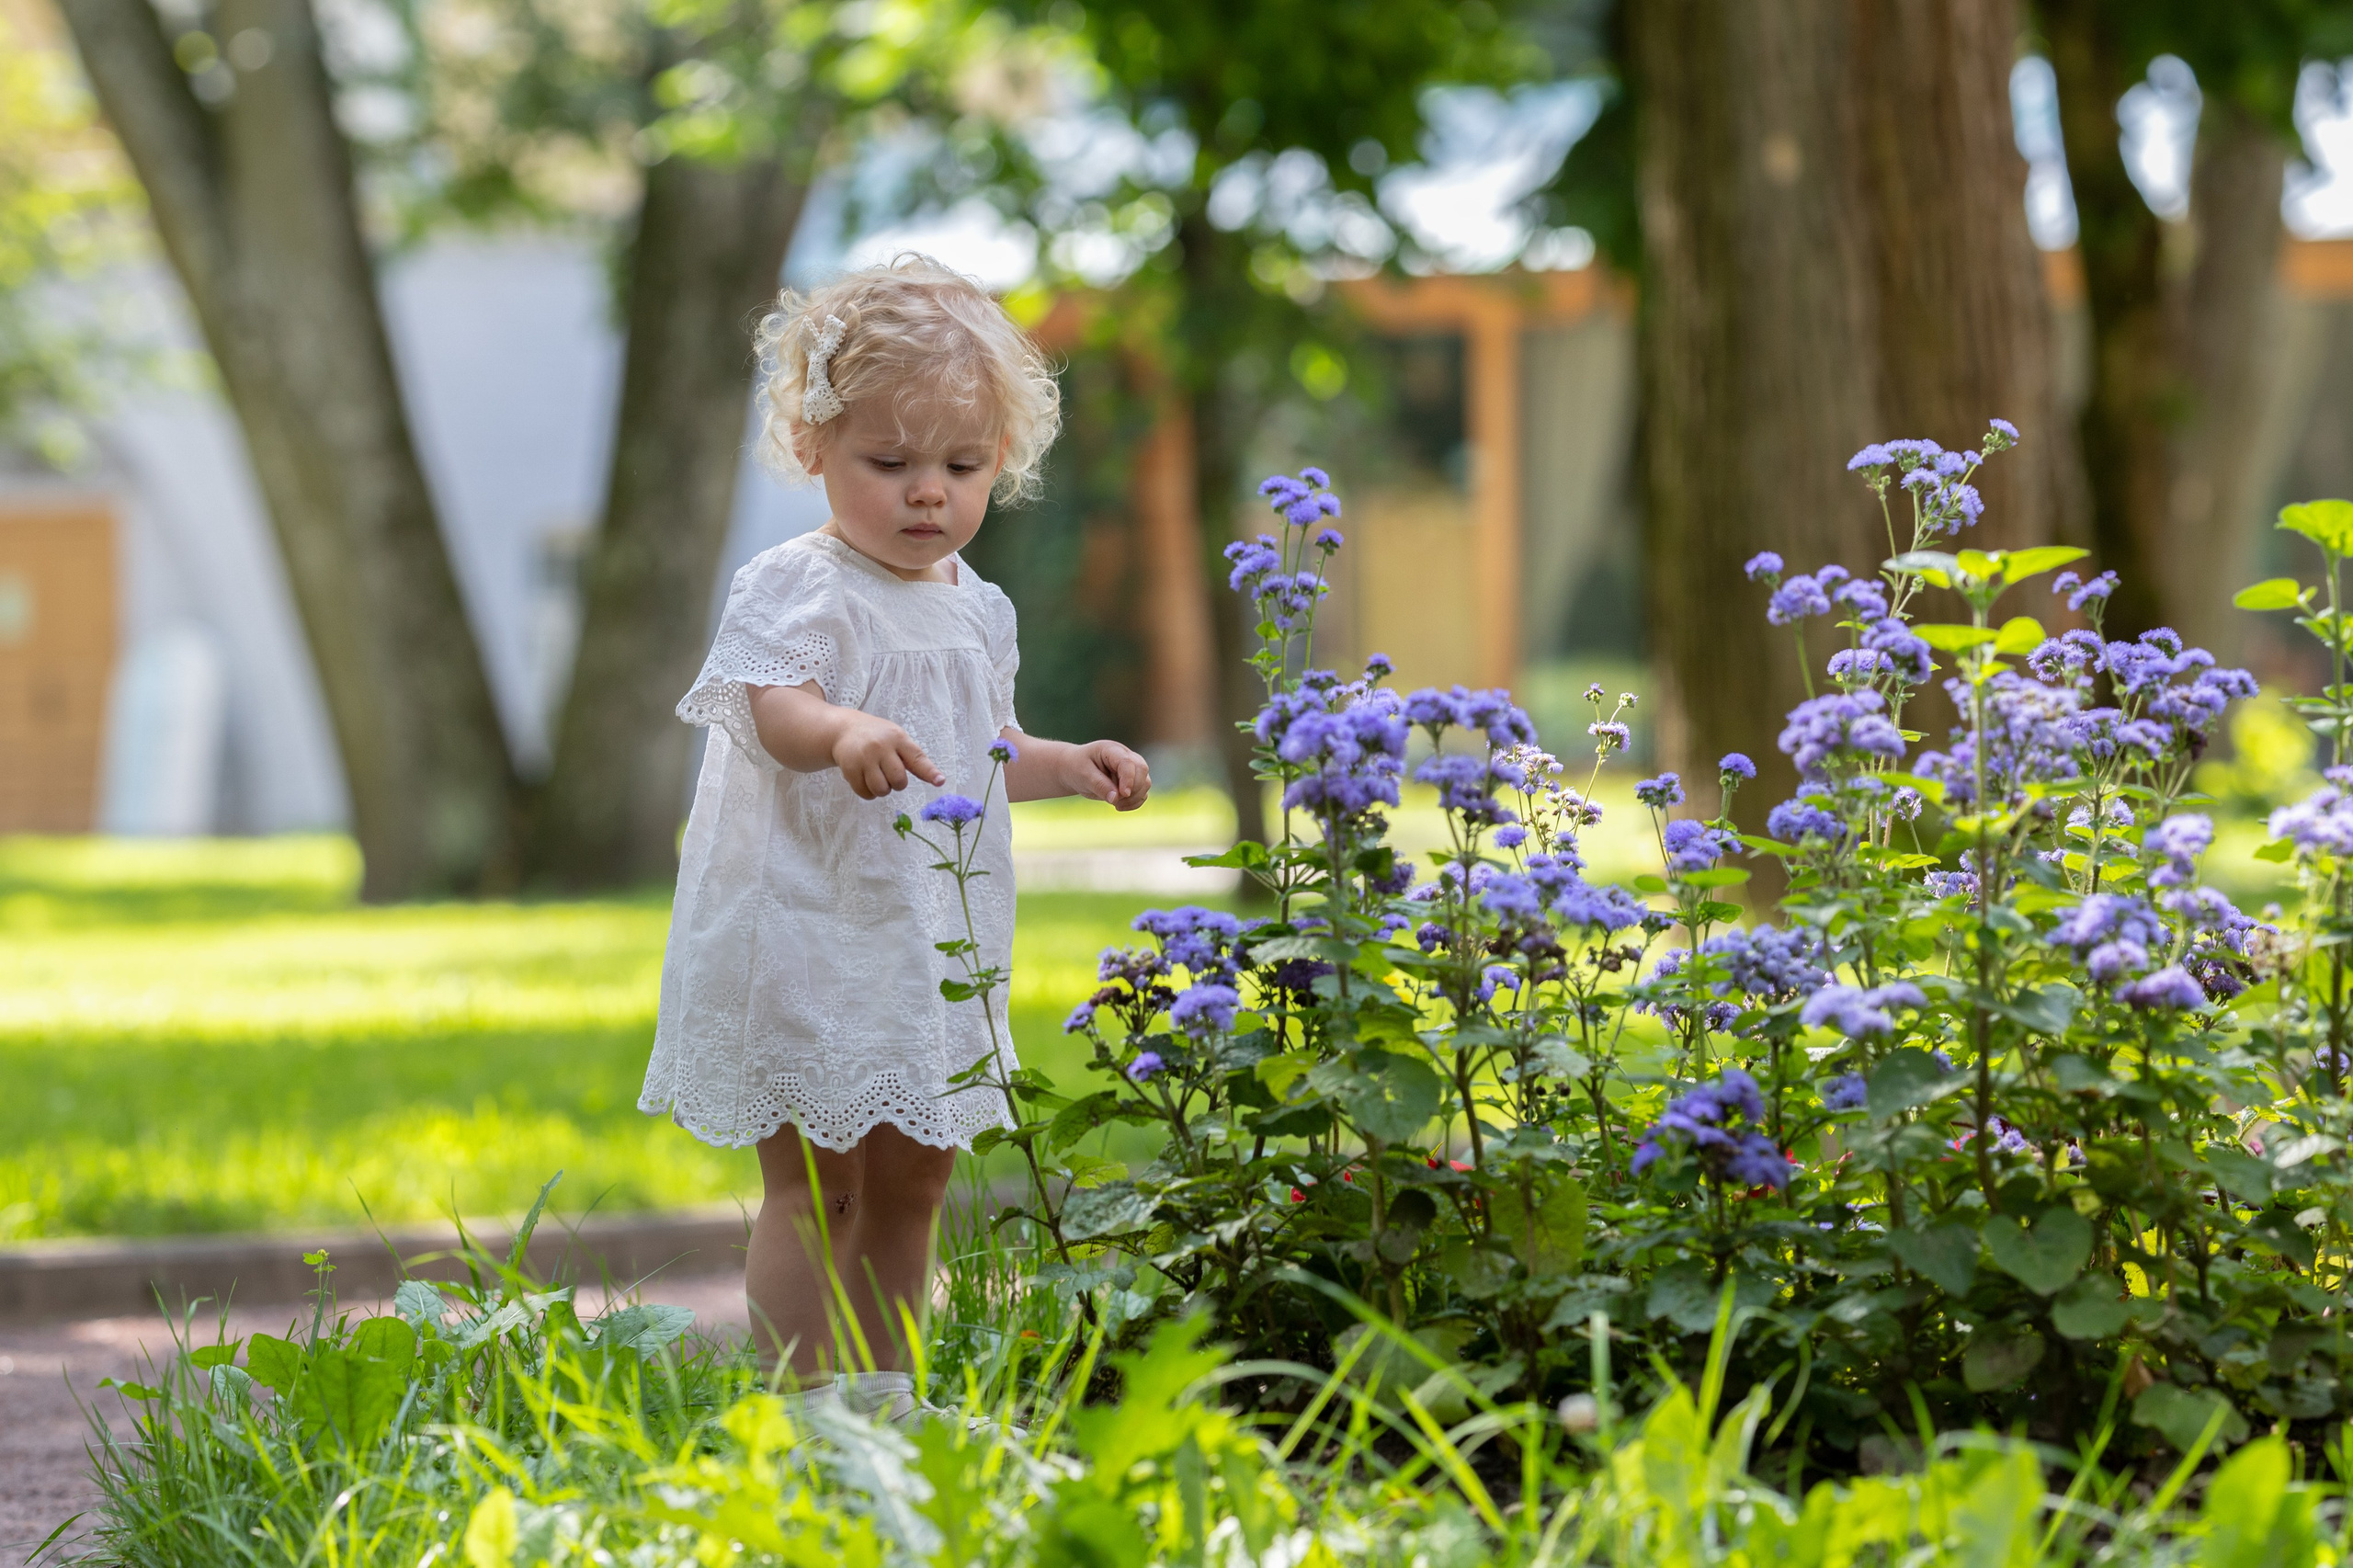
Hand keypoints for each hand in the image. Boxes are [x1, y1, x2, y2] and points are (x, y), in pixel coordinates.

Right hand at [829, 712, 944, 799]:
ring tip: (877, 776)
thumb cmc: (877, 737)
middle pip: (899, 781)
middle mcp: (881, 747)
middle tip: (889, 773)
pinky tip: (865, 780)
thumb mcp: (897, 738)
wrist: (844, 729)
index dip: (929, 772)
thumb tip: (938, 779)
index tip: (940, 781)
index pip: (917, 758)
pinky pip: (865, 793)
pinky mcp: (849, 768)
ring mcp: (864, 757)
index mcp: (898, 738)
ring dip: (882, 790)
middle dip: (897, 784)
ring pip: (881, 790)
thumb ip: (913, 757)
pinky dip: (868, 793)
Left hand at [1068, 740, 1150, 809]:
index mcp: (1112, 750)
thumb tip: (1115, 798)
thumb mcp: (1083, 775)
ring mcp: (1131, 769)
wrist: (1074, 769)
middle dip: (1133, 789)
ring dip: (1134, 798)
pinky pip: (1142, 794)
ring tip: (1114, 804)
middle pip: (1142, 770)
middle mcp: (1126, 757)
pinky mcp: (1132, 782)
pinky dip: (1134, 803)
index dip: (1128, 778)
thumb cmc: (1077, 768)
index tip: (1123, 794)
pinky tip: (1118, 806)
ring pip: (1145, 783)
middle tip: (1115, 801)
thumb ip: (1099, 785)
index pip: (1127, 762)